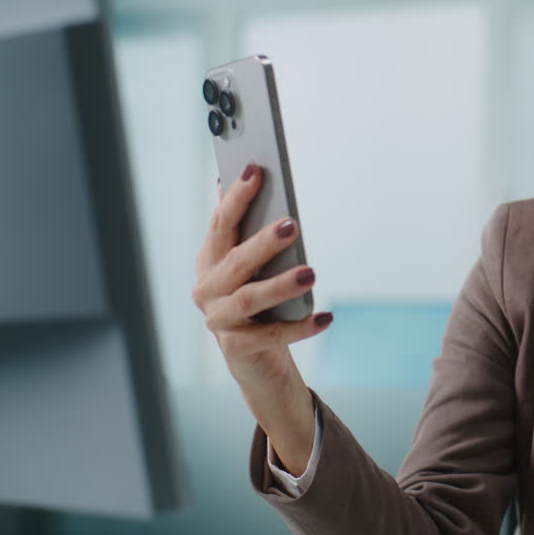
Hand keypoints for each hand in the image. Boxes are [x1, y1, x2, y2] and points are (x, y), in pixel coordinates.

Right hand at [192, 162, 329, 389]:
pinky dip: (301, 326)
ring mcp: (219, 321)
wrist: (257, 363)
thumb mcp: (252, 267)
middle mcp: (207, 290)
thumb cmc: (258, 306)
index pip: (221, 224)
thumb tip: (236, 180)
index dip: (237, 198)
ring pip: (249, 298)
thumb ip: (246, 230)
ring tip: (310, 273)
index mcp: (209, 261)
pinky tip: (325, 317)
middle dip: (263, 242)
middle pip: (235, 261)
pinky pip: (272, 335)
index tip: (255, 171)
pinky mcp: (237, 349)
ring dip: (280, 284)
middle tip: (291, 225)